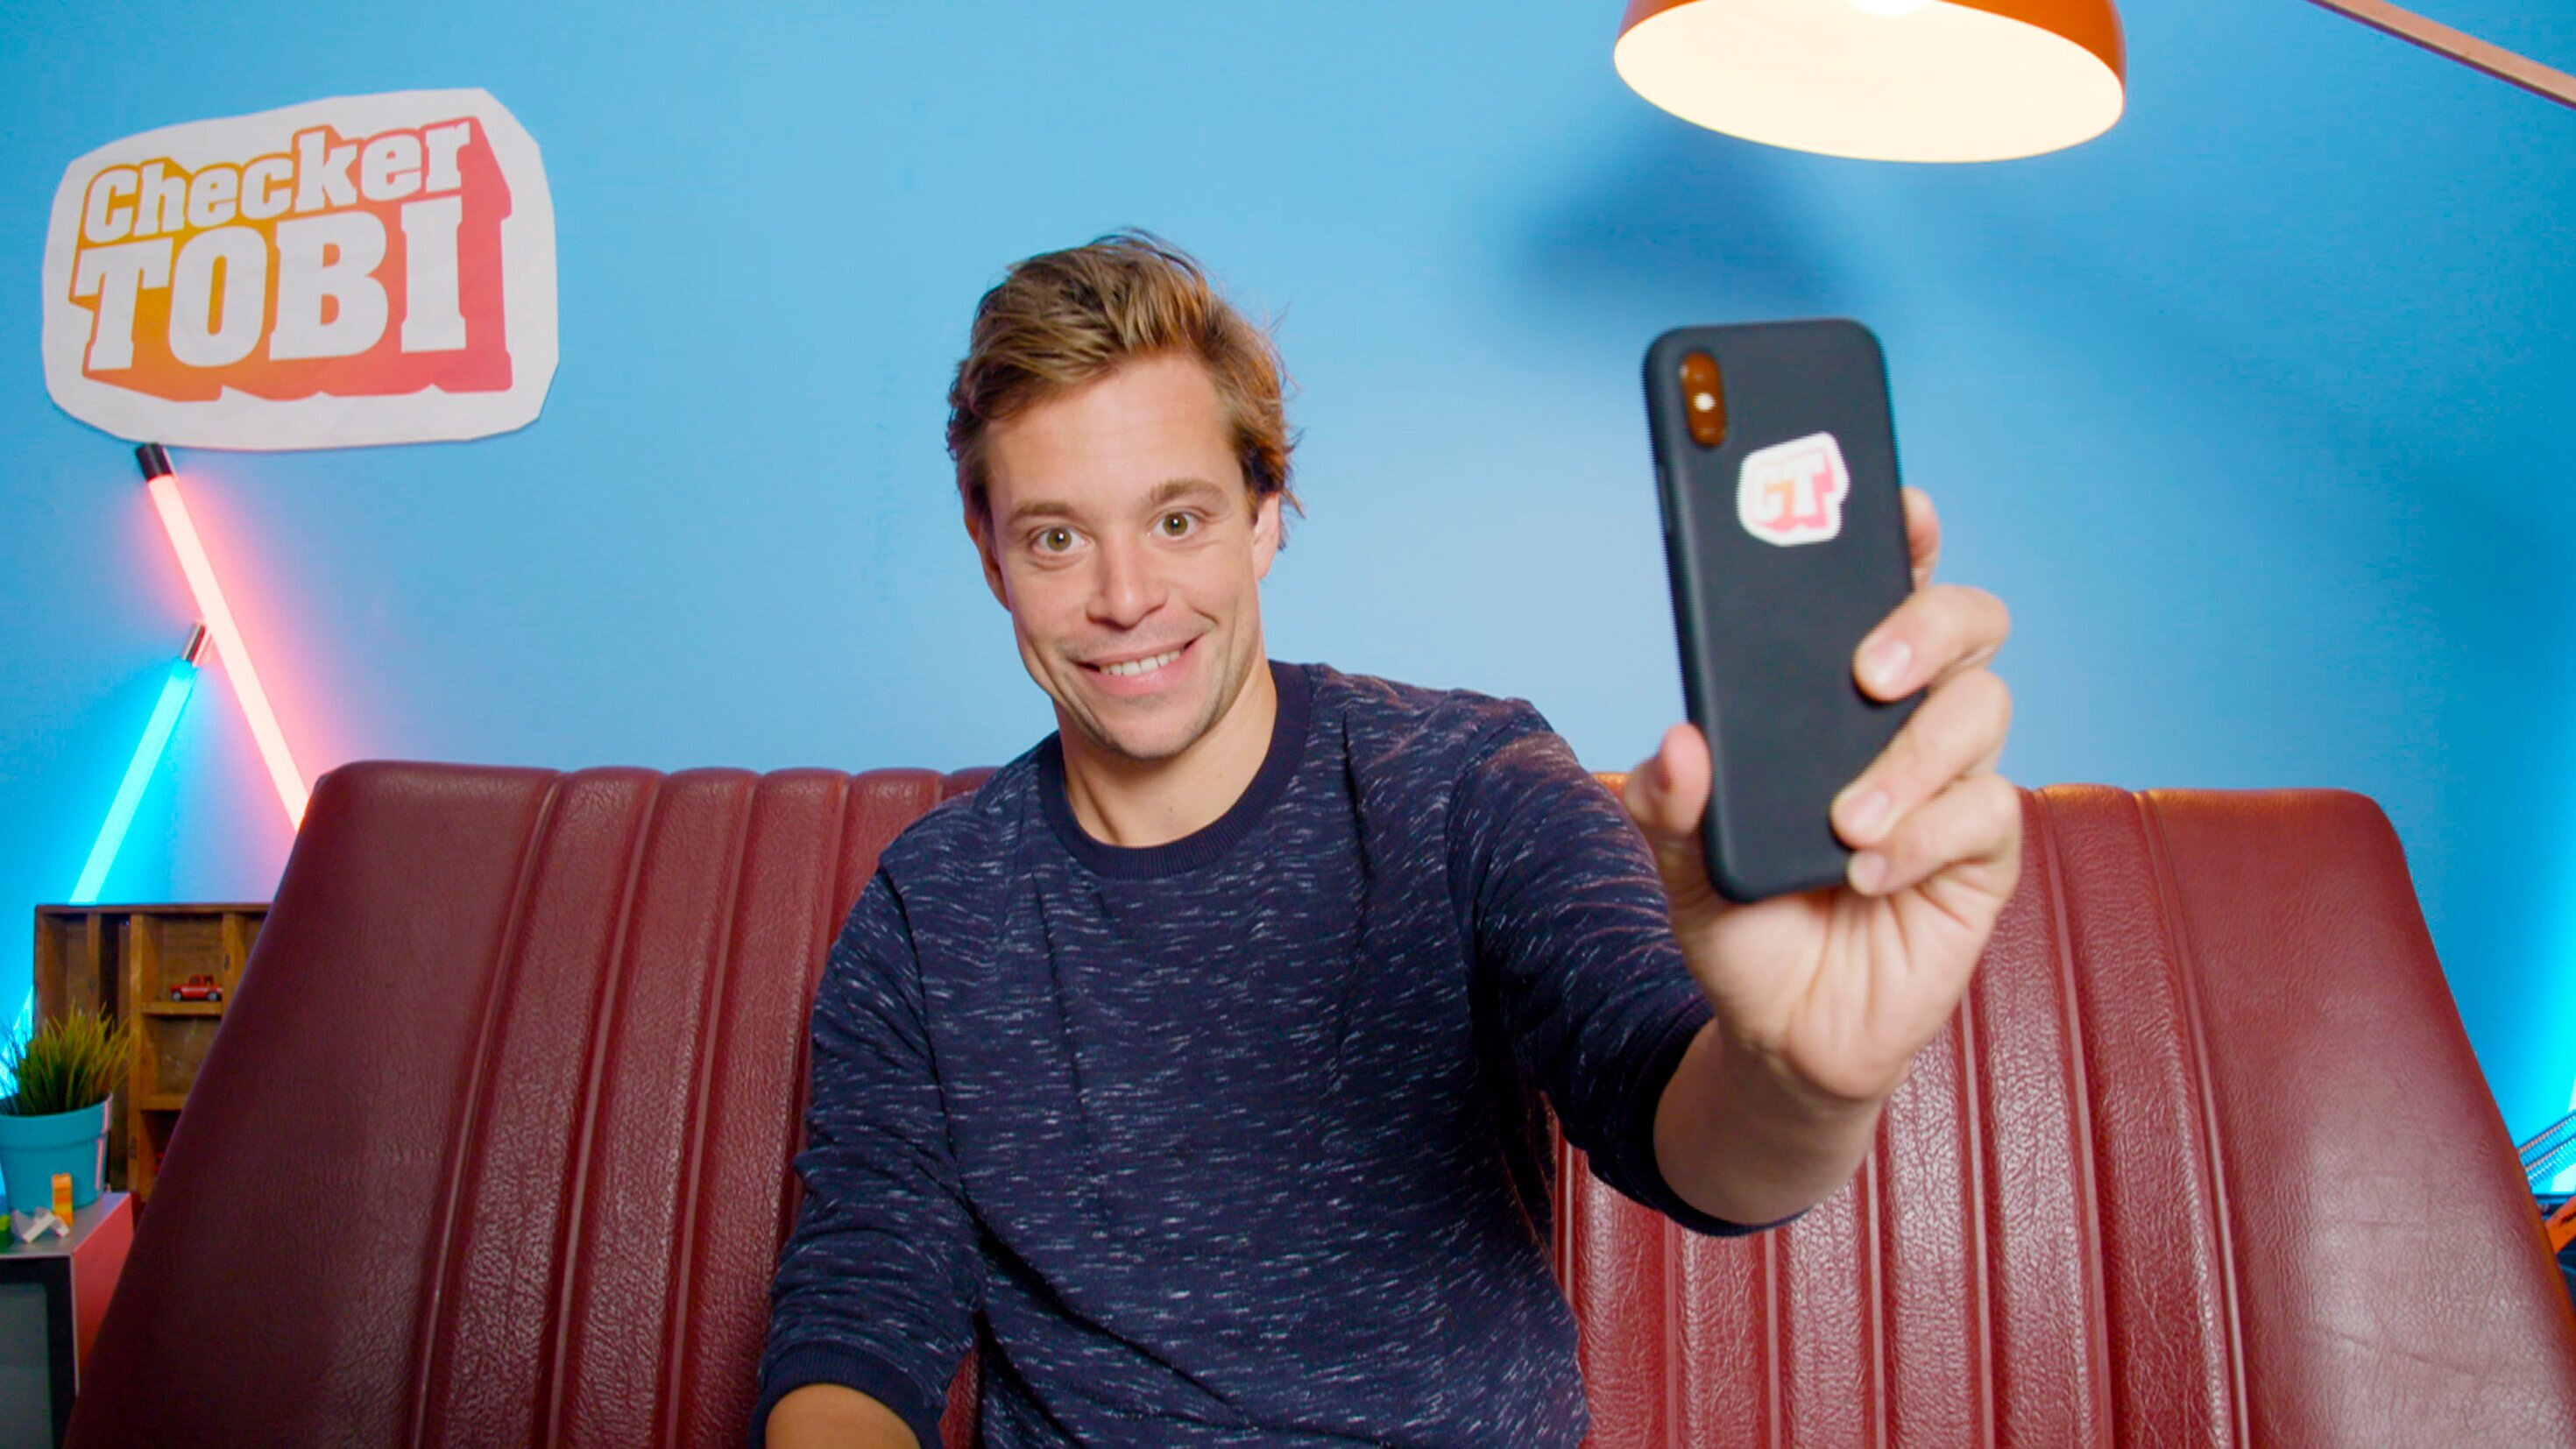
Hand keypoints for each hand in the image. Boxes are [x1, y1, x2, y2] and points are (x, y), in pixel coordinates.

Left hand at [1622, 487, 2020, 1108]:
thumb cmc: (1743, 920)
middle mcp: (1906, 720)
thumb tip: (1681, 741)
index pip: (1885, 588)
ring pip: (1980, 709)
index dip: (1903, 535)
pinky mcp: (1982, 854)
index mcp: (1835, 696)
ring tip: (1846, 822)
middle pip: (1965, 622)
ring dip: (1909, 760)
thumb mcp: (1678, 859)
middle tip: (1866, 672)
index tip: (1895, 504)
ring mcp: (1953, 781)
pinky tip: (1868, 872)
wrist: (1781, 1031)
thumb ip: (1669, 800)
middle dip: (1925, 625)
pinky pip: (1985, 811)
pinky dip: (1923, 837)